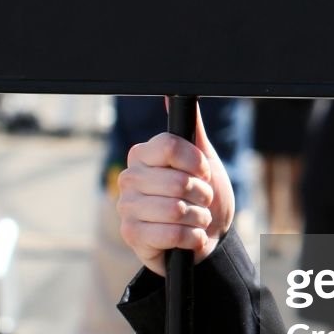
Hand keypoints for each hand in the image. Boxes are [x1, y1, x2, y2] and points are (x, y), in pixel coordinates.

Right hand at [117, 111, 234, 271]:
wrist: (206, 237)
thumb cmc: (202, 197)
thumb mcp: (204, 161)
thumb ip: (191, 130)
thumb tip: (173, 96)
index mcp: (143, 155)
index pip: (169, 146)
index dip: (195, 162)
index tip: (204, 172)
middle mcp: (129, 178)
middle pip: (177, 181)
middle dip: (202, 195)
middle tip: (202, 200)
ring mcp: (126, 207)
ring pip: (175, 209)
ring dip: (199, 217)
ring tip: (197, 218)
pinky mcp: (131, 235)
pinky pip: (171, 233)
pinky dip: (192, 237)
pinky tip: (191, 237)